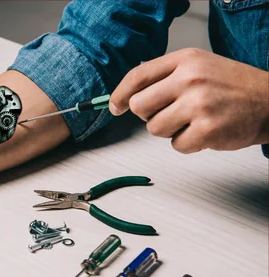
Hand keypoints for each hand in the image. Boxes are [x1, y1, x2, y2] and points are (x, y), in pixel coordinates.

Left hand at [109, 48, 268, 152]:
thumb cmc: (232, 87)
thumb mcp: (199, 67)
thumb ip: (166, 77)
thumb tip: (129, 96)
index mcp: (186, 60)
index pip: (137, 76)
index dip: (120, 94)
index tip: (115, 106)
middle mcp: (190, 79)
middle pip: (140, 106)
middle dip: (149, 115)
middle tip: (170, 113)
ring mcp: (199, 104)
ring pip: (154, 128)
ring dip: (169, 130)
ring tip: (192, 121)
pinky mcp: (207, 130)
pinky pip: (175, 145)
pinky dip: (187, 144)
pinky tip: (204, 132)